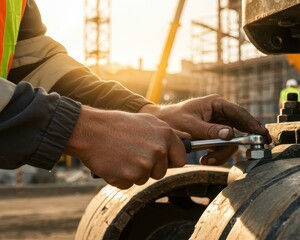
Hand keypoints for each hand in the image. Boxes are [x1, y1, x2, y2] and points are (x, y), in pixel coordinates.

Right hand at [65, 106, 188, 188]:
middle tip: (132, 153)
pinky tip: (113, 163)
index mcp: (165, 135)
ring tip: (121, 154)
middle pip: (161, 172)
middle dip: (149, 167)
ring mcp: (144, 164)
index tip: (160, 159)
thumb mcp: (147, 121)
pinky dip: (120, 178)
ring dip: (133, 172)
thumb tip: (187, 138)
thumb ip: (168, 133)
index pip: (181, 159)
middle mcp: (158, 150)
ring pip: (144, 178)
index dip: (170, 161)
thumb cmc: (117, 124)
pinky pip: (129, 184)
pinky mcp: (129, 177)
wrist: (89, 129)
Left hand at [139, 94, 270, 164]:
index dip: (252, 124)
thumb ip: (211, 131)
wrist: (160, 125)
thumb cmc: (173, 120)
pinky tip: (206, 159)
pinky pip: (222, 146)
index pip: (239, 113)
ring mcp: (218, 124)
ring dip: (222, 154)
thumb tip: (230, 135)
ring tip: (207, 160)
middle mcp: (220, 112)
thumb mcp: (192, 126)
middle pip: (238, 129)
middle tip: (245, 152)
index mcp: (216, 104)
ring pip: (231, 141)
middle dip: (234, 145)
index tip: (262, 134)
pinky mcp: (214, 134)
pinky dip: (216, 155)